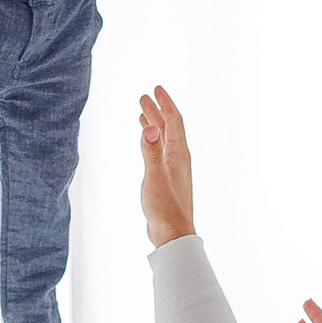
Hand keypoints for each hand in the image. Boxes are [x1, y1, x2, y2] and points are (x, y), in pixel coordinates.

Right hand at [139, 85, 195, 247]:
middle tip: (145, 97)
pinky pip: (159, 152)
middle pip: (169, 128)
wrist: (172, 233)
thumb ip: (151, 152)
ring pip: (164, 140)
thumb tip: (152, 127)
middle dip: (158, 111)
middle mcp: (178, 158)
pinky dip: (152, 142)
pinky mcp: (167, 179)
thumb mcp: (155, 177)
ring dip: (155, 125)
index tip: (156, 89)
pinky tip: (146, 144)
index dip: (165, 104)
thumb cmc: (165, 207)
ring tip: (143, 114)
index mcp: (178, 154)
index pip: (174, 122)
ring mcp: (173, 168)